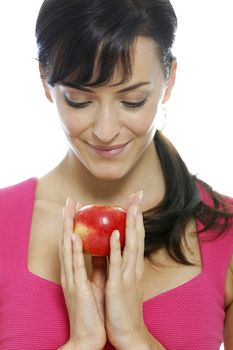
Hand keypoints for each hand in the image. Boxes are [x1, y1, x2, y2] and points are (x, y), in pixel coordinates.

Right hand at [58, 198, 106, 349]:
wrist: (89, 338)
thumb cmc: (93, 311)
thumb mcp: (97, 284)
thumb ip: (98, 266)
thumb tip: (103, 249)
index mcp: (76, 272)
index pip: (74, 243)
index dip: (73, 224)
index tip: (77, 207)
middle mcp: (71, 273)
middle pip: (68, 242)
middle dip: (68, 220)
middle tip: (69, 201)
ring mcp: (73, 281)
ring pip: (68, 250)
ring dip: (68, 229)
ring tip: (69, 210)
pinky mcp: (78, 290)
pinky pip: (78, 268)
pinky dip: (77, 252)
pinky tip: (76, 237)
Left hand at [105, 191, 146, 349]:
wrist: (128, 333)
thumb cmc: (122, 306)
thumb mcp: (118, 280)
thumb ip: (112, 261)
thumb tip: (105, 244)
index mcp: (132, 265)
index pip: (135, 235)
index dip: (135, 217)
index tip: (135, 200)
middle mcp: (133, 266)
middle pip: (137, 234)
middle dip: (137, 213)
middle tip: (137, 194)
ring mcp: (128, 275)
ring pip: (131, 244)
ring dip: (130, 223)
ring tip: (131, 205)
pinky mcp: (119, 285)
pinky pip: (118, 263)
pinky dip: (118, 246)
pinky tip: (116, 232)